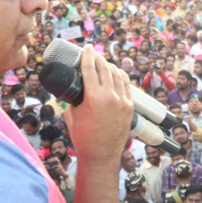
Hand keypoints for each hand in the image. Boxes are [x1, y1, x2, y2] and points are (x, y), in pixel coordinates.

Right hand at [63, 47, 133, 162]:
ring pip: (117, 75)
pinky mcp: (130, 107)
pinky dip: (120, 76)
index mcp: (94, 97)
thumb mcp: (72, 115)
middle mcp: (110, 96)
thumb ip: (72, 99)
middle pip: (104, 68)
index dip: (87, 55)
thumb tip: (72, 89)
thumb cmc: (83, 137)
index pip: (90, 68)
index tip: (86, 47)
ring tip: (103, 62)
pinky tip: (116, 72)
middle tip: (93, 53)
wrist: (100, 155)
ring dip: (109, 66)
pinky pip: (126, 85)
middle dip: (98, 58)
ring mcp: (123, 101)